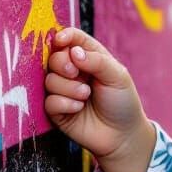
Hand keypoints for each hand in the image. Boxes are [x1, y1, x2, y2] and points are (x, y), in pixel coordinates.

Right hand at [44, 27, 156, 171]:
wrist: (122, 135)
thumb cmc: (122, 101)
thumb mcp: (117, 76)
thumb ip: (97, 61)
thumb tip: (73, 51)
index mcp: (89, 57)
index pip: (72, 39)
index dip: (64, 36)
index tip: (61, 41)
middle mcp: (73, 71)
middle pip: (54, 57)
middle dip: (63, 64)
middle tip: (77, 74)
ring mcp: (63, 90)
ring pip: (49, 79)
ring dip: (68, 87)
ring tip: (86, 95)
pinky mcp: (56, 110)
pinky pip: (49, 101)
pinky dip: (64, 103)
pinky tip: (78, 109)